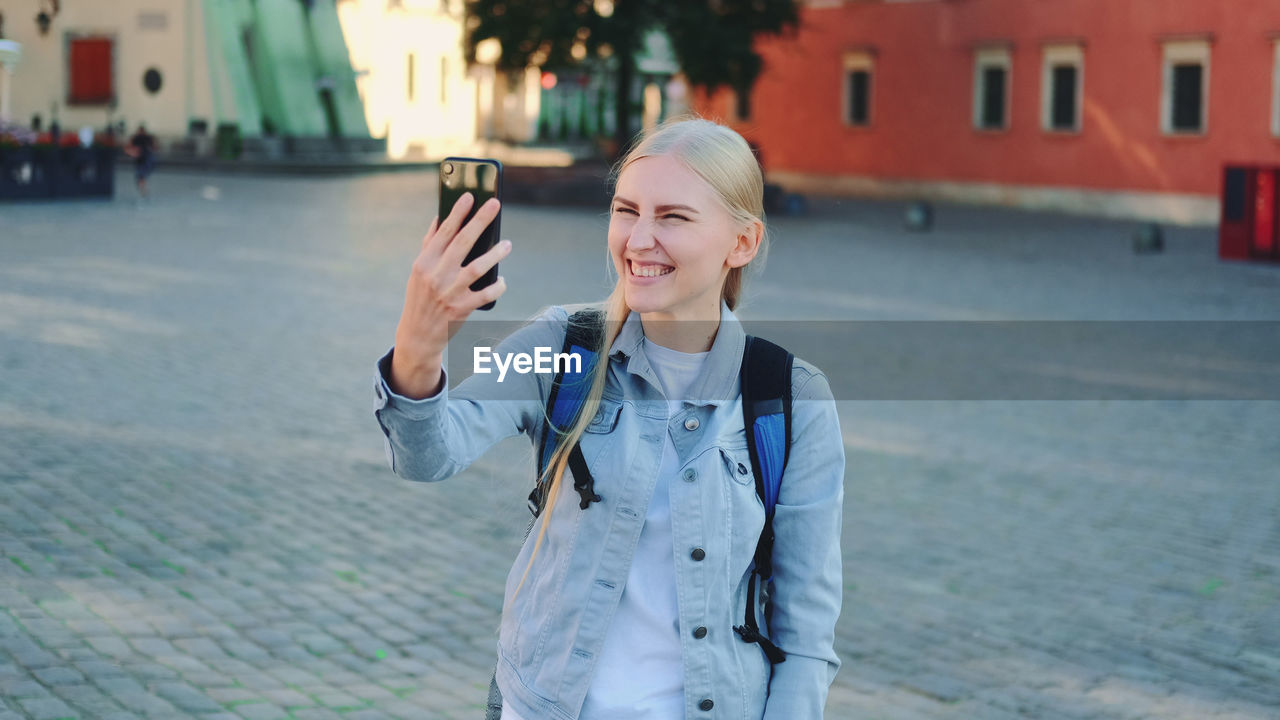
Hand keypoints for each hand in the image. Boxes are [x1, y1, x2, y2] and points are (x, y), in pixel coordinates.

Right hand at [389, 192, 510, 397]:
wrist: (418, 335)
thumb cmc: (421, 297)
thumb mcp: (419, 271)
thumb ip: (429, 245)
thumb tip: (439, 218)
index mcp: (424, 262)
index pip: (443, 232)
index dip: (457, 213)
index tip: (470, 196)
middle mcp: (436, 275)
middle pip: (462, 242)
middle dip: (480, 220)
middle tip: (495, 204)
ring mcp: (450, 293)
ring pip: (478, 267)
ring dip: (495, 253)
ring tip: (507, 244)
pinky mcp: (462, 309)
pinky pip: (486, 294)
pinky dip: (497, 286)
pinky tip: (503, 279)